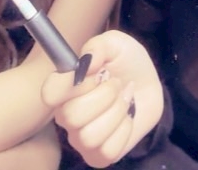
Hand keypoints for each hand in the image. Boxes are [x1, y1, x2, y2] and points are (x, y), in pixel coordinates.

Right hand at [42, 30, 163, 168]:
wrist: (148, 82)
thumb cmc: (126, 60)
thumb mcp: (115, 43)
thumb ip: (98, 47)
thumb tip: (87, 63)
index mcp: (64, 87)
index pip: (49, 93)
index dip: (71, 83)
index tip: (95, 72)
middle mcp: (67, 115)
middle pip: (71, 116)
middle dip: (104, 95)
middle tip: (116, 83)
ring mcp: (81, 138)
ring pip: (89, 136)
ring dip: (116, 112)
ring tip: (124, 98)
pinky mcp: (100, 155)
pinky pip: (107, 151)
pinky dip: (124, 131)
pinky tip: (127, 117)